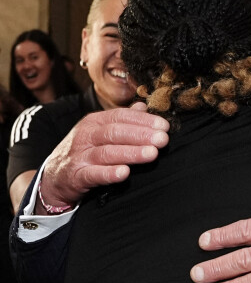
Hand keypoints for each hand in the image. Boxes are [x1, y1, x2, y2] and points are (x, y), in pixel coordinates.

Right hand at [38, 103, 168, 210]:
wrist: (54, 176)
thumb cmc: (84, 151)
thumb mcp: (100, 131)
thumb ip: (123, 120)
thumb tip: (144, 106)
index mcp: (95, 122)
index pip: (121, 116)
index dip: (144, 120)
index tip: (164, 126)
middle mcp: (86, 135)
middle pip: (115, 132)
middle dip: (141, 135)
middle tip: (163, 139)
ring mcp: (80, 155)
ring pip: (107, 152)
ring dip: (131, 153)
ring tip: (152, 154)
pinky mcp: (76, 176)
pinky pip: (93, 174)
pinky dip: (109, 173)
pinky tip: (124, 173)